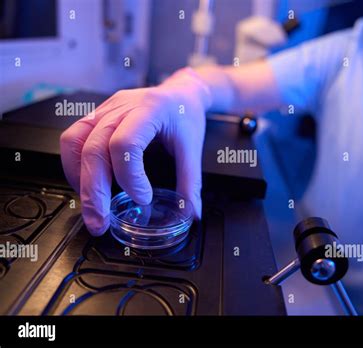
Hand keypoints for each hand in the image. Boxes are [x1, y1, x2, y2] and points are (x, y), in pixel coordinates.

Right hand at [60, 68, 210, 235]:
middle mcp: (122, 106)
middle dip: (94, 190)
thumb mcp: (193, 148)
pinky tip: (86, 184)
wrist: (180, 93)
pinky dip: (75, 165)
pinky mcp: (96, 116)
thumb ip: (190, 183)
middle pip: (94, 147)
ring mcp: (105, 109)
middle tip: (100, 221)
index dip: (130, 176)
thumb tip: (191, 214)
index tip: (143, 197)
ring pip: (75, 141)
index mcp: (150, 109)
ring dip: (79, 178)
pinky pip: (73, 138)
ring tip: (90, 206)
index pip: (125, 143)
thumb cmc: (185, 115)